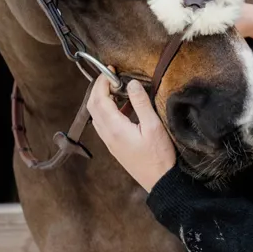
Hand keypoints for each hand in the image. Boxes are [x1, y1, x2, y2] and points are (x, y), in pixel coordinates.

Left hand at [87, 74, 176, 191]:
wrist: (160, 181)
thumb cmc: (159, 155)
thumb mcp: (153, 126)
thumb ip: (141, 103)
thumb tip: (131, 83)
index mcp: (115, 128)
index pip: (99, 99)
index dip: (102, 82)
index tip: (111, 70)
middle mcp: (107, 134)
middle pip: (93, 106)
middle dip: (99, 88)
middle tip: (112, 76)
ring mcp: (109, 141)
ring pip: (96, 114)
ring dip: (103, 98)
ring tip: (119, 88)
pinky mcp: (114, 145)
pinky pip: (104, 123)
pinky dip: (108, 109)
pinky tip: (125, 107)